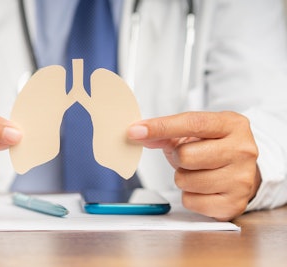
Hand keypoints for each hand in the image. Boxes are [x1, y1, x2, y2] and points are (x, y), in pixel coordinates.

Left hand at [127, 111, 260, 220]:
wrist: (241, 172)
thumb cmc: (212, 149)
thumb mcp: (194, 133)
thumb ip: (165, 132)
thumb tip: (137, 134)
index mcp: (232, 125)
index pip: (192, 122)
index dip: (160, 126)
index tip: (135, 131)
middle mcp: (242, 150)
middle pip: (185, 155)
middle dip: (178, 158)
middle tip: (188, 158)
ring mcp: (241, 179)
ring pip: (185, 181)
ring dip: (183, 178)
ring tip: (198, 173)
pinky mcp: (233, 204)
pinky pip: (190, 202)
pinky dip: (190, 196)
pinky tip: (203, 189)